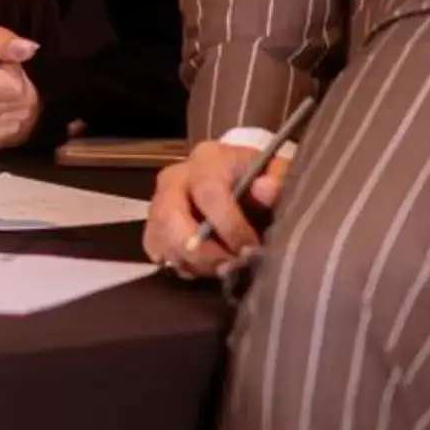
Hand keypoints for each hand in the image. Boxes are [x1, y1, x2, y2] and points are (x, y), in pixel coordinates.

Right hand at [141, 138, 292, 279]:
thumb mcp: (275, 174)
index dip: (229, 225)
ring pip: (159, 235)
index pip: (208, 192)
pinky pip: (154, 247)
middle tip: (228, 268)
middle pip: (169, 214)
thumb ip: (275, 180)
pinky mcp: (155, 222)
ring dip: (190, 261)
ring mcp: (160, 199)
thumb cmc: (259, 180)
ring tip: (220, 270)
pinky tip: (201, 268)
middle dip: (200, 250)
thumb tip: (267, 188)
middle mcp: (176, 176)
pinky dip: (177, 263)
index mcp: (208, 159)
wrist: (240, 180)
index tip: (251, 249)